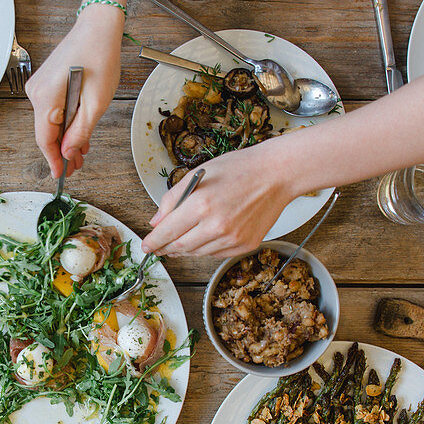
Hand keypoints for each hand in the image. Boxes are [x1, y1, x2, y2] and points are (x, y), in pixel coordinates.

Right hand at [25, 7, 124, 178]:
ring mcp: (39, 86)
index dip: (53, 160)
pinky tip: (77, 133)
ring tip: (82, 154)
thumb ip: (80, 132)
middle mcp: (36, 92)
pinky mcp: (46, 82)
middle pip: (46, 132)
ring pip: (50, 122)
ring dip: (65, 137)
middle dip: (62, 151)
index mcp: (46, 99)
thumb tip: (68, 153)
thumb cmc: (99, 58)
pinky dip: (64, 122)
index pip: (45, 140)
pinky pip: (53, 109)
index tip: (61, 175)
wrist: (97, 27)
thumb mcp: (96, 103)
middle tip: (77, 167)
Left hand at [142, 143, 300, 257]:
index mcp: (201, 205)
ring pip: (197, 253)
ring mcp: (232, 238)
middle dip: (165, 249)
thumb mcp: (199, 175)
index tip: (146, 246)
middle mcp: (216, 225)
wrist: (277, 174)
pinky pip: (216, 254)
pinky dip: (206, 249)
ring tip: (180, 242)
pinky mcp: (245, 245)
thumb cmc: (239, 169)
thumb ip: (173, 199)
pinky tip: (205, 237)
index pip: (167, 232)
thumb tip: (157, 221)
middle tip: (159, 247)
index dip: (153, 242)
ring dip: (184, 249)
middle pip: (179, 247)